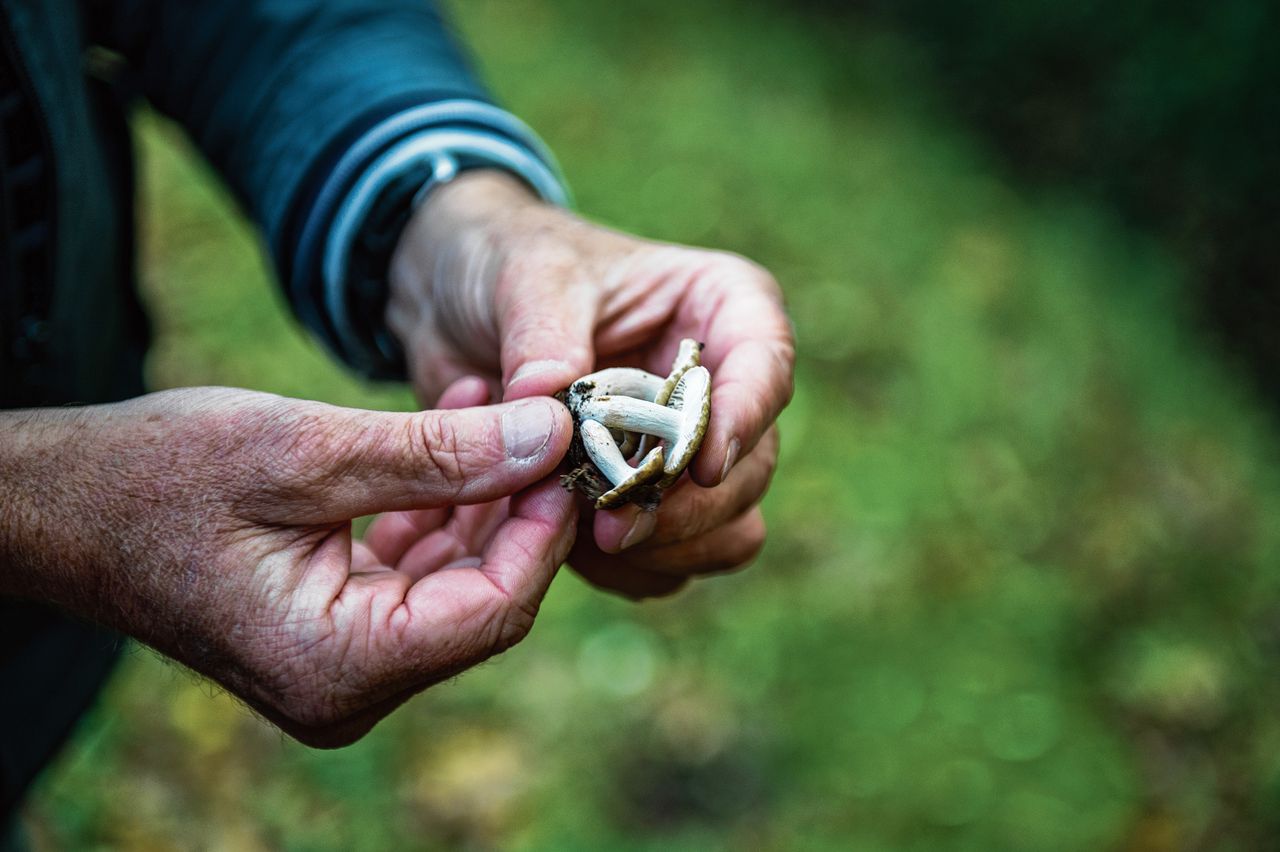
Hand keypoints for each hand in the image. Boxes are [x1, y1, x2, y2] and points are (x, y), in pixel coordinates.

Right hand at [0, 387, 573, 744]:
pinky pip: (416, 571)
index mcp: (337, 664)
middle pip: (483, 599)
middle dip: (520, 506)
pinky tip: (458, 430)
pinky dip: (440, 504)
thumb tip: (550, 439)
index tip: (569, 448)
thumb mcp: (306, 451)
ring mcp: (342, 664)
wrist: (63, 506)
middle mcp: (347, 686)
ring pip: (456, 581)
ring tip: (504, 404)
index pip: (494, 611)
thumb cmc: (157, 477)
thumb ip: (436, 455)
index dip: (544, 529)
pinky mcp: (336, 628)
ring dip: (484, 493)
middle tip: (549, 418)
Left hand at [388, 171, 793, 596]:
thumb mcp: (524, 275)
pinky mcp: (652, 501)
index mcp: (719, 306)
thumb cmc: (509, 263)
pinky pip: (673, 561)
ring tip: (590, 541)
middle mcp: (721, 384)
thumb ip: (543, 334)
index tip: (700, 466)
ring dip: (668, 547)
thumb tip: (549, 398)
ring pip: (728, 526)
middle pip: (752, 464)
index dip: (744, 418)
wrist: (456, 309)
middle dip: (689, 506)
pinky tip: (571, 552)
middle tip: (615, 527)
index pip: (766, 362)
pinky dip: (631, 569)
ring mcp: (690, 450)